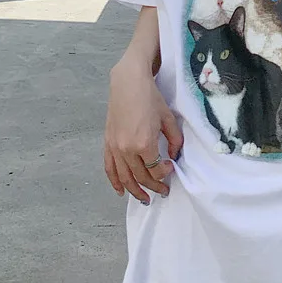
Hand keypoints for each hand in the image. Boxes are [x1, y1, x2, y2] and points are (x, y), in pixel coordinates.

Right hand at [104, 56, 182, 204]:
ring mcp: (115, 147)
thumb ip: (174, 140)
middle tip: (163, 192)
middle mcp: (127, 149)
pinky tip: (121, 191)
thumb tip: (173, 157)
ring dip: (135, 191)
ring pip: (124, 178)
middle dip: (153, 187)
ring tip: (145, 199)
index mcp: (144, 143)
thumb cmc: (150, 97)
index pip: (155, 169)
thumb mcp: (168, 118)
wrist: (128, 83)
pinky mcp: (107, 143)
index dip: (164, 174)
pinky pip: (109, 168)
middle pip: (140, 177)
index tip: (171, 169)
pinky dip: (114, 182)